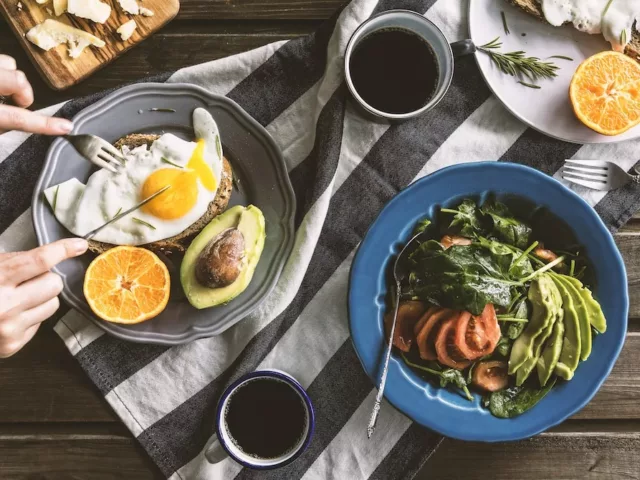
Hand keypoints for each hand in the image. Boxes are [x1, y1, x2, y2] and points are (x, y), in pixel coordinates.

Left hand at [0, 54, 72, 134]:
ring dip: (11, 76)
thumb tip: (18, 122)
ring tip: (3, 88)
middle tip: (17, 101)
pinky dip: (3, 70)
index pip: (19, 119)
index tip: (66, 127)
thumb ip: (3, 125)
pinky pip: (0, 59)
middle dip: (24, 92)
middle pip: (19, 80)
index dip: (45, 125)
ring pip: (9, 63)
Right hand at [0, 238, 87, 357]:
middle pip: (54, 284)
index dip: (63, 249)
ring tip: (18, 298)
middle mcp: (4, 304)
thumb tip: (51, 256)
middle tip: (28, 280)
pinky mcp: (12, 344)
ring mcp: (9, 327)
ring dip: (42, 298)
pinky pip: (41, 323)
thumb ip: (14, 262)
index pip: (40, 260)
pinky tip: (11, 315)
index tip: (79, 245)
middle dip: (46, 279)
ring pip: (53, 304)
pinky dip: (31, 316)